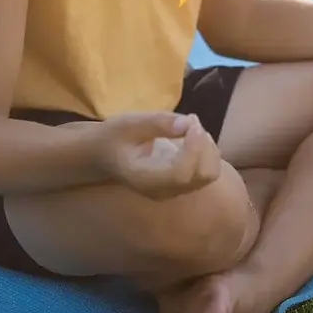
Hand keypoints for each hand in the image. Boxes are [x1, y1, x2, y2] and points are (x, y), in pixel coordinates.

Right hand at [96, 111, 220, 199]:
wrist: (104, 156)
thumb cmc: (113, 137)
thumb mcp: (129, 123)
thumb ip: (158, 123)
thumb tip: (188, 124)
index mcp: (146, 179)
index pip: (181, 173)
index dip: (194, 147)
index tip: (191, 122)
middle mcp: (163, 191)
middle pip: (202, 175)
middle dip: (204, 145)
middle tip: (191, 120)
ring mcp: (174, 191)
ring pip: (209, 173)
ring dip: (207, 146)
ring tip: (190, 125)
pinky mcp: (181, 185)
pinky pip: (205, 171)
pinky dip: (206, 151)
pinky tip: (191, 135)